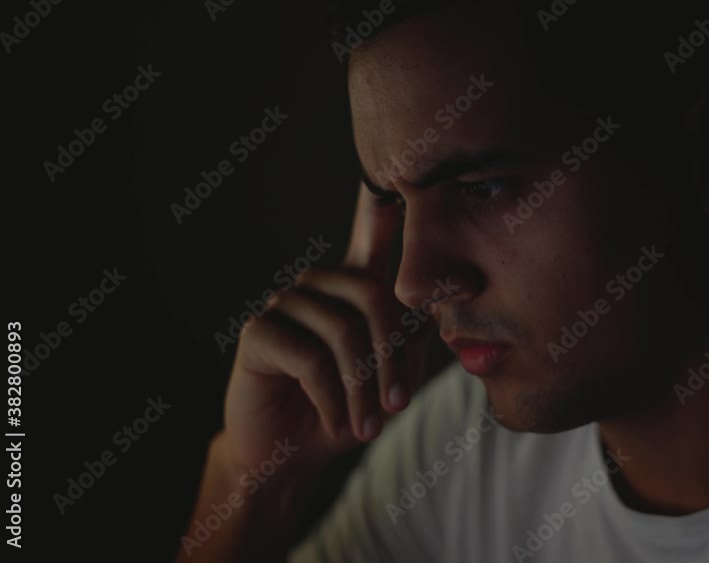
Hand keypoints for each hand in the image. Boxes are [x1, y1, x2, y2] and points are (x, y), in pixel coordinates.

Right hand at [222, 185, 428, 472]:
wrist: (291, 455)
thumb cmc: (348, 409)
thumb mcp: (391, 374)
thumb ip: (414, 334)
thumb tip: (449, 291)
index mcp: (353, 284)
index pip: (372, 229)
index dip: (385, 197)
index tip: (401, 160)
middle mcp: (319, 283)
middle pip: (371, 295)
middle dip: (391, 358)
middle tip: (396, 407)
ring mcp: (285, 302)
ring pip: (343, 332)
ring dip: (363, 389)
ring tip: (368, 426)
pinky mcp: (259, 332)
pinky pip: (311, 360)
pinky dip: (334, 401)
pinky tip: (336, 425)